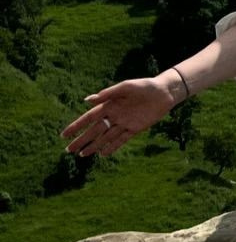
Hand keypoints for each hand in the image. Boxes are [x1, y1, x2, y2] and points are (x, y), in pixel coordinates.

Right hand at [60, 78, 178, 159]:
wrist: (164, 92)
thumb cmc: (144, 86)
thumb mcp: (125, 87)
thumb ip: (107, 94)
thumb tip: (87, 100)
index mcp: (109, 105)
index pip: (89, 118)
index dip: (76, 126)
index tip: (64, 135)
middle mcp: (114, 115)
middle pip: (94, 130)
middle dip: (81, 140)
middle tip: (68, 150)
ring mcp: (124, 123)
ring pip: (106, 137)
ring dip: (94, 146)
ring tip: (82, 155)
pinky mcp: (135, 129)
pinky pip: (121, 140)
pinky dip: (112, 147)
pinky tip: (102, 154)